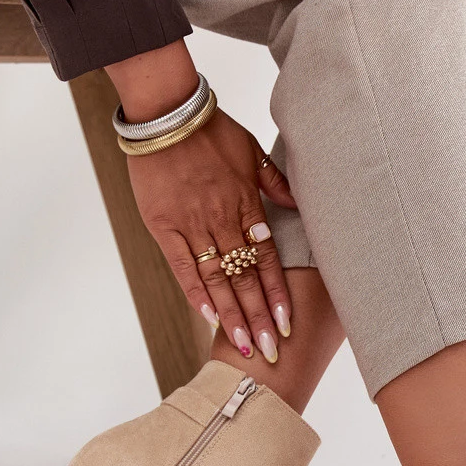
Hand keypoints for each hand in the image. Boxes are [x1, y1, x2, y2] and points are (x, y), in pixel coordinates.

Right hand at [127, 106, 296, 363]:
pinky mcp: (164, 226)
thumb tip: (300, 206)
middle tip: (270, 352)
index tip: (287, 323)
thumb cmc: (212, 130)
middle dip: (258, 317)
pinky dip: (196, 292)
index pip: (267, 259)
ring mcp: (193, 225)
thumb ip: (276, 183)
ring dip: (231, 315)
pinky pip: (182, 266)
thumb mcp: (253, 151)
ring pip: (217, 279)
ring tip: (243, 347)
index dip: (277, 293)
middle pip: (245, 278)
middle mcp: (223, 220)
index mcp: (247, 205)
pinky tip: (208, 317)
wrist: (168, 114)